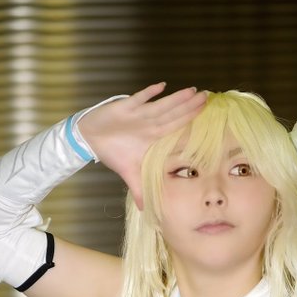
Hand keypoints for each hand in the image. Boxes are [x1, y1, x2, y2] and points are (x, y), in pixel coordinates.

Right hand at [77, 82, 206, 207]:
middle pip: (173, 114)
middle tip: (206, 96)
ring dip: (176, 99)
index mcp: (153, 137)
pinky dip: (149, 93)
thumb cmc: (113, 152)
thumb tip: (145, 210)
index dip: (189, 120)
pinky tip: (161, 86)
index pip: (175, 127)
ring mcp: (139, 114)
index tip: (204, 113)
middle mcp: (149, 124)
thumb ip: (139, 190)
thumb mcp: (128, 174)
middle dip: (189, 106)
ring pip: (161, 105)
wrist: (90, 138)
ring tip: (192, 91)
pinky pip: (139, 98)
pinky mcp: (125, 106)